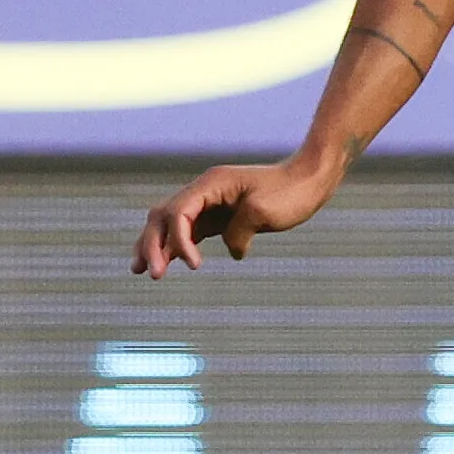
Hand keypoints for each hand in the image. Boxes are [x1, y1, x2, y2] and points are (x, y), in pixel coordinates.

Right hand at [132, 157, 339, 278]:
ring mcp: (210, 202)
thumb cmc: (292, 191)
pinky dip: (177, 246)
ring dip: (156, 246)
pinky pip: (190, 231)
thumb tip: (232, 251)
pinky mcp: (221, 215)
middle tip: (152, 274)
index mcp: (212, 184)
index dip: (178, 240)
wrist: (312, 179)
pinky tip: (168, 263)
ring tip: (142, 271)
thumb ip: (238, 233)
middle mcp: (205, 190)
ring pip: (172, 224)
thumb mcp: (264, 213)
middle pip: (164, 216)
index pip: (178, 211)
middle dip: (153, 244)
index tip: (194, 265)